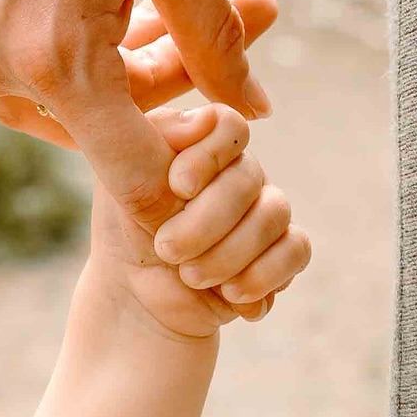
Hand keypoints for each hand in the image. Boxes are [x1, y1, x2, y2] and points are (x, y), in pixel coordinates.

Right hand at [0, 0, 272, 244]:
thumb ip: (218, 38)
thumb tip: (255, 106)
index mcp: (56, 62)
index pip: (134, 168)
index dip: (193, 155)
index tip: (234, 121)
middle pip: (102, 127)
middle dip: (174, 82)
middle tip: (243, 11)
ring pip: (60, 92)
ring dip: (126, 58)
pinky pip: (18, 55)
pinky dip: (72, 36)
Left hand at [87, 102, 311, 342]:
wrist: (138, 296)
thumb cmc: (125, 233)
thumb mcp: (119, 184)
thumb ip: (146, 141)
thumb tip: (200, 120)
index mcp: (200, 141)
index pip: (229, 126)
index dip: (209, 157)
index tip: (176, 187)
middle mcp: (237, 168)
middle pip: (249, 176)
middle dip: (205, 222)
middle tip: (166, 249)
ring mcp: (264, 207)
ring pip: (275, 214)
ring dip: (228, 255)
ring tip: (190, 276)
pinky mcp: (281, 249)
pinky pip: (297, 250)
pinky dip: (261, 276)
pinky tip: (230, 294)